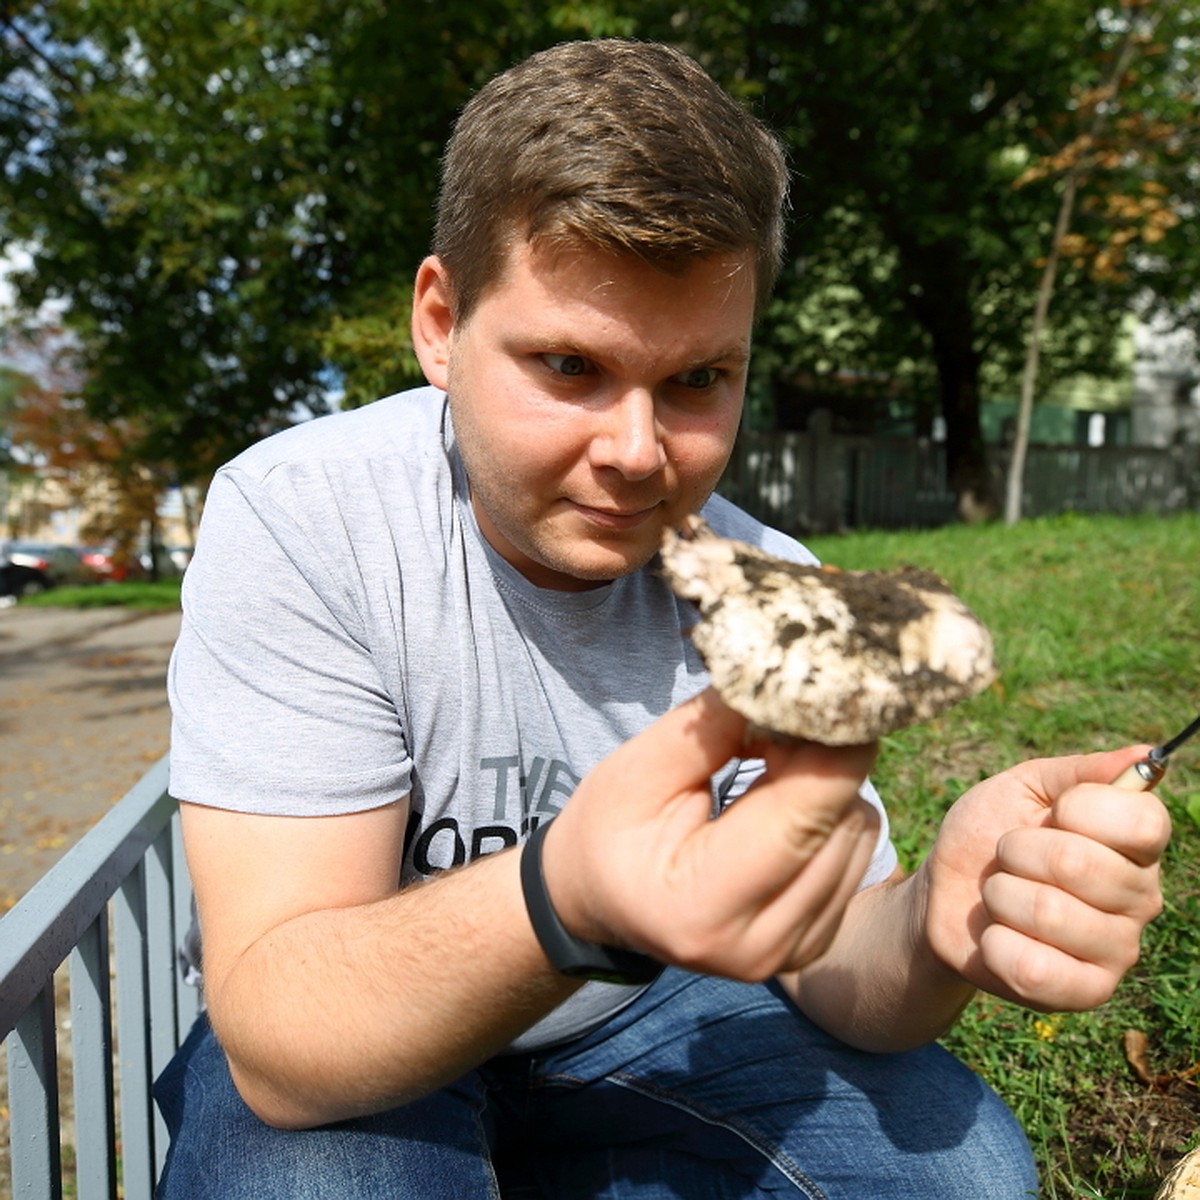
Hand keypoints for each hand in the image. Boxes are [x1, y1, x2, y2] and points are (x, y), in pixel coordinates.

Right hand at [542, 687, 880, 980]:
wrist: (600, 899)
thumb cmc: (610, 828)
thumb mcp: (639, 768)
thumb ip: (712, 728)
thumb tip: (786, 684)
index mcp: (702, 906)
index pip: (800, 820)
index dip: (834, 751)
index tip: (838, 692)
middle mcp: (758, 946)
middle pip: (841, 825)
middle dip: (823, 760)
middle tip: (776, 725)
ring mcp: (790, 954)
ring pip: (861, 837)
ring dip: (828, 787)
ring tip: (770, 770)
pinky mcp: (813, 945)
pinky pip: (857, 856)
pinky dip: (829, 816)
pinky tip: (781, 805)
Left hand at [919, 747, 1170, 1010]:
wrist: (944, 894)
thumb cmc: (988, 834)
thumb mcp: (1022, 786)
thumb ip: (1079, 771)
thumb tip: (1145, 754)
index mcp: (1134, 844)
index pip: (1145, 822)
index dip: (1083, 809)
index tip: (1053, 811)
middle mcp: (1141, 897)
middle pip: (1080, 863)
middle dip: (1017, 851)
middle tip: (1008, 856)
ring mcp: (1118, 949)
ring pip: (1049, 912)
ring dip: (1001, 896)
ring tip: (1001, 897)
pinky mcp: (1087, 992)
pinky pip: (1036, 969)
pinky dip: (997, 945)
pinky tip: (999, 938)